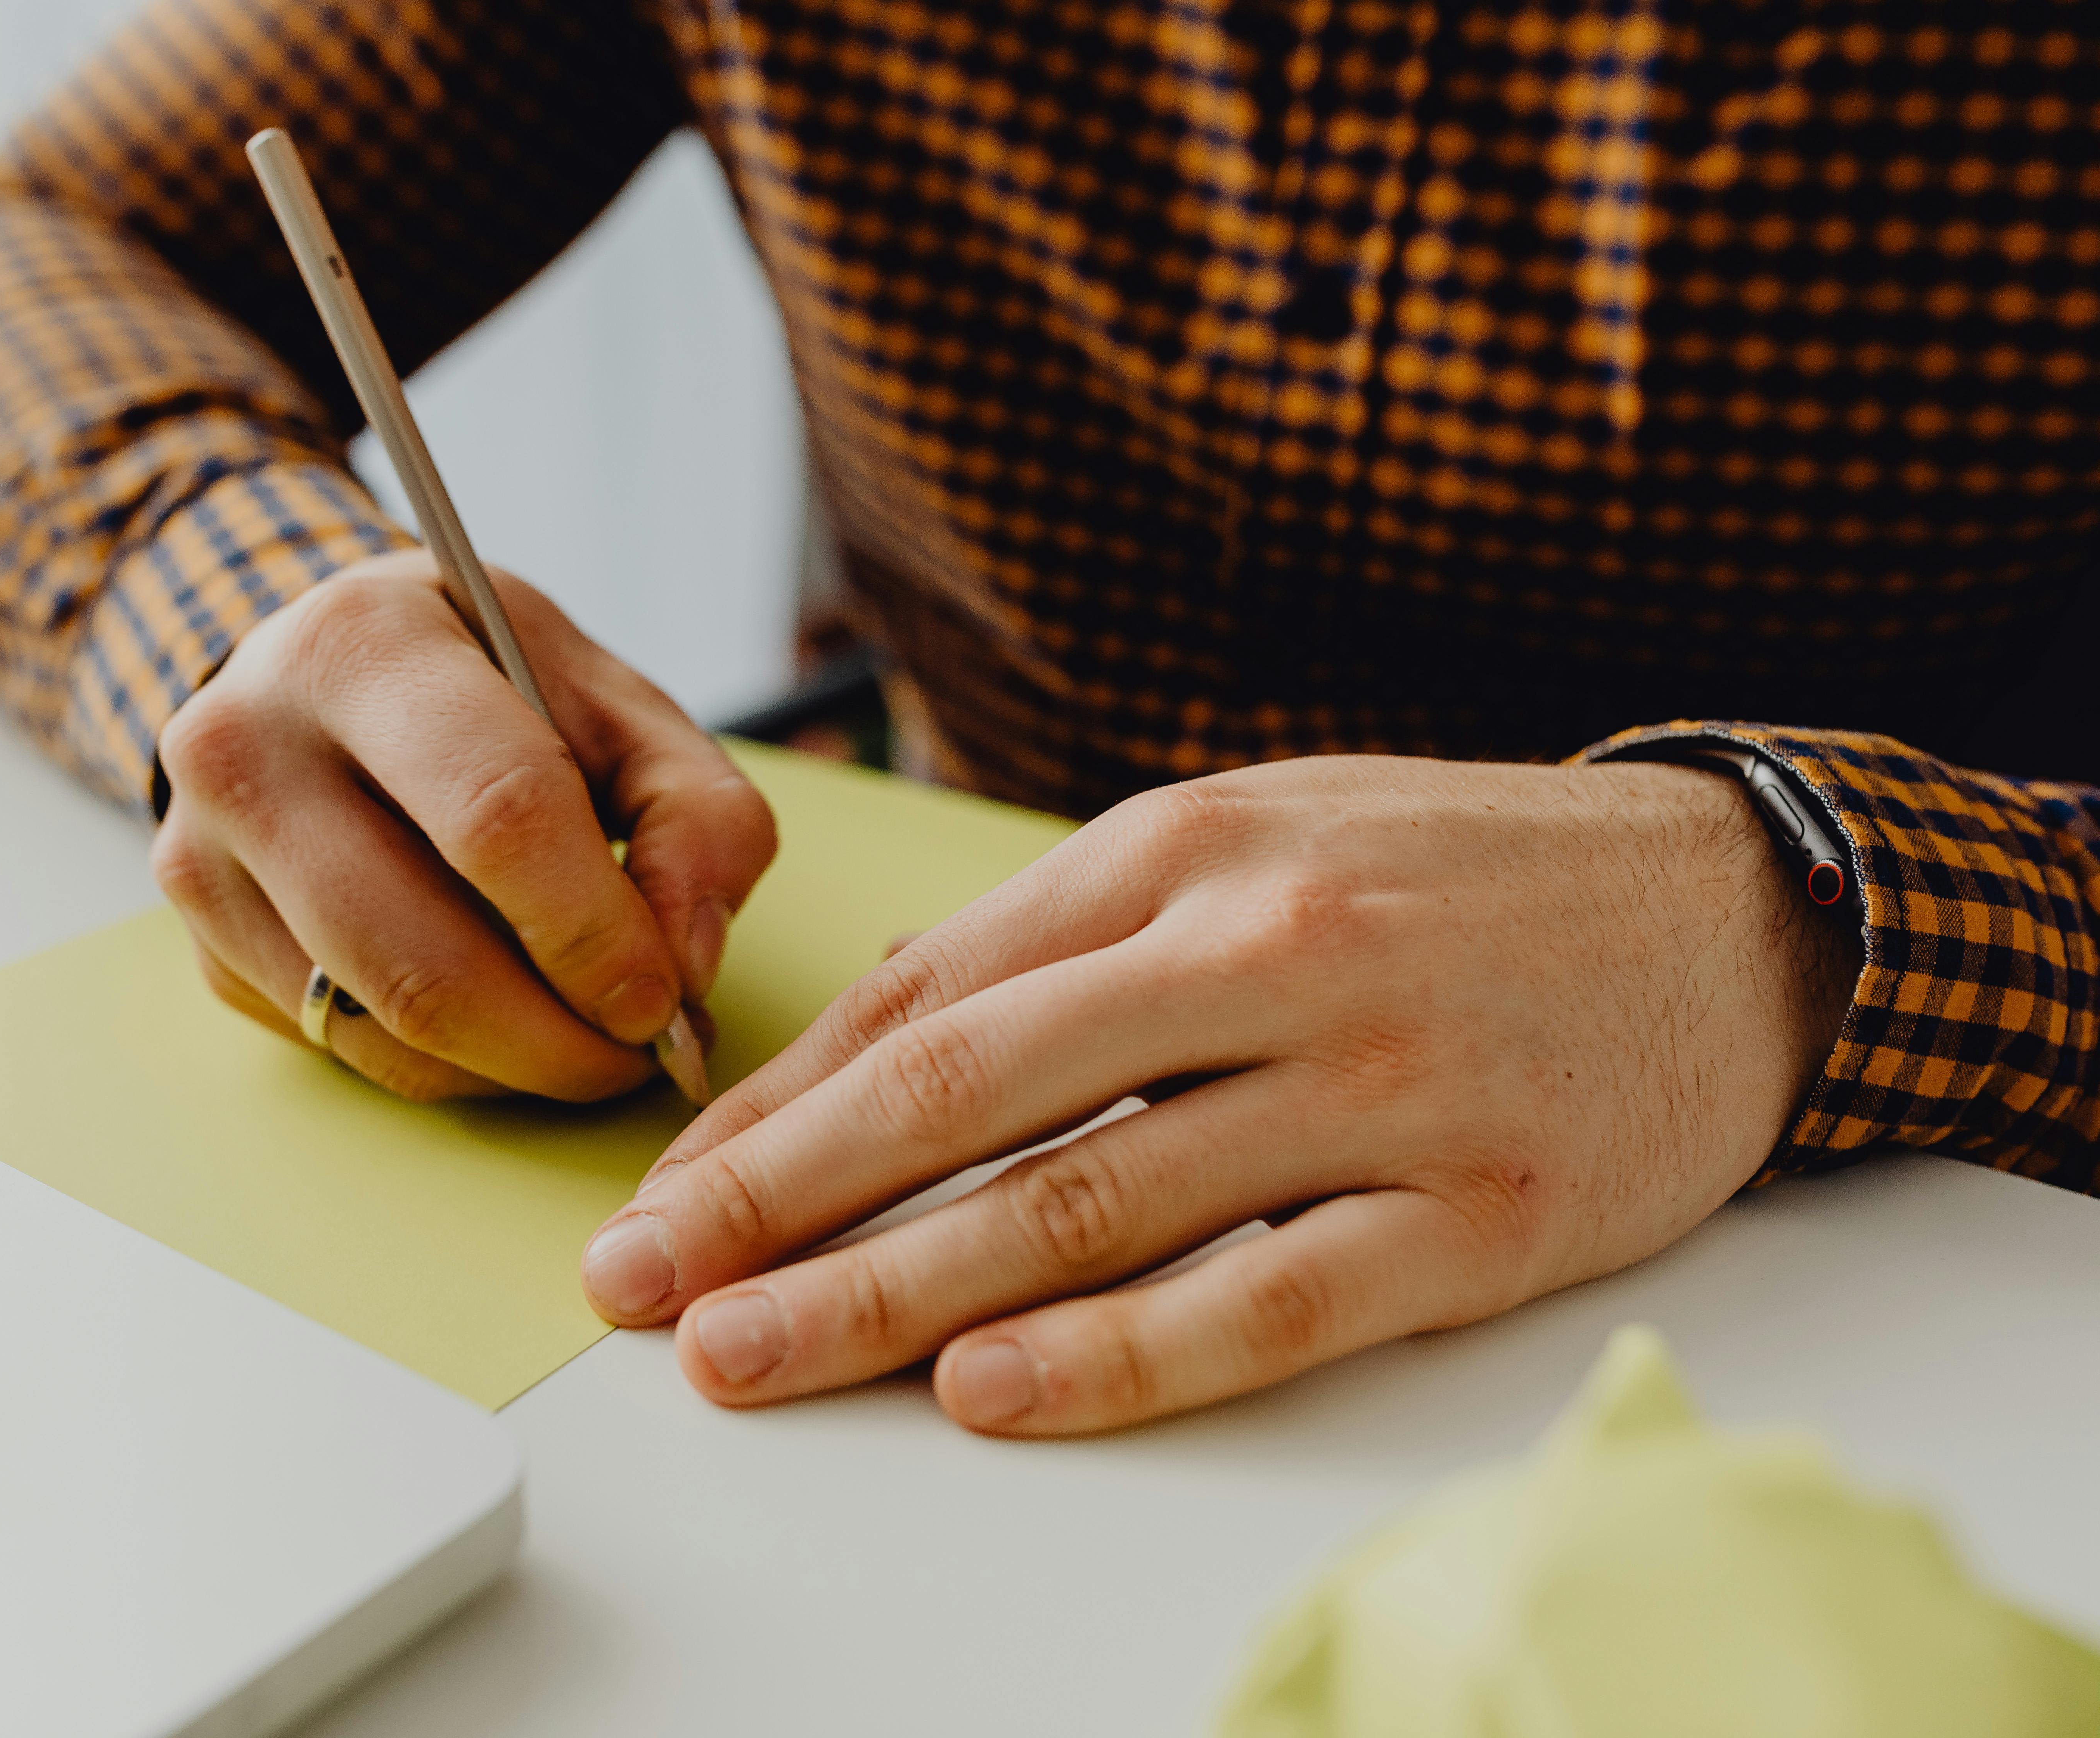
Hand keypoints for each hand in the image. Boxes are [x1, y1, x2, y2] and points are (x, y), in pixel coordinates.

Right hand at [152, 549, 775, 1099]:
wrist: (334, 678)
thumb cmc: (494, 687)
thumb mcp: (620, 704)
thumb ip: (697, 816)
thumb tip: (683, 963)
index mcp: (362, 647)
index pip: (498, 818)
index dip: (597, 933)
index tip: (662, 997)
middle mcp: (248, 746)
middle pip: (425, 957)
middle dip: (558, 1039)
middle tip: (640, 1052)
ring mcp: (203, 855)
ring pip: (381, 1024)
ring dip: (512, 1067)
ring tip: (588, 1041)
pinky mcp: (205, 944)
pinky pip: (344, 1048)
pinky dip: (448, 1066)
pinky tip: (501, 1022)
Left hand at [581, 755, 1857, 1432]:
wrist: (1727, 902)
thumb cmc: (1445, 874)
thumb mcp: (1245, 841)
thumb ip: (1067, 940)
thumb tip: (882, 1039)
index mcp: (1182, 851)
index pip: (927, 1000)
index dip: (776, 1110)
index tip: (667, 1194)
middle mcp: (1258, 953)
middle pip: (967, 1101)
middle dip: (782, 1208)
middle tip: (650, 1290)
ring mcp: (1372, 1085)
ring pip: (1087, 1204)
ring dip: (898, 1294)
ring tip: (761, 1358)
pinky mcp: (1476, 1209)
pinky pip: (1265, 1293)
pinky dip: (1119, 1353)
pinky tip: (992, 1394)